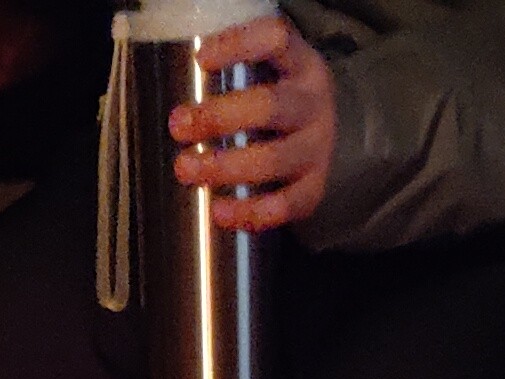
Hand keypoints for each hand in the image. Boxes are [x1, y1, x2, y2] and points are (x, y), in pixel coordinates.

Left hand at [169, 14, 336, 232]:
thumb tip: (186, 95)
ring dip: (224, 167)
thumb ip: (238, 71)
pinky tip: (218, 211)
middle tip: (178, 125)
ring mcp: (317, 149)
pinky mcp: (313, 189)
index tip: (202, 59)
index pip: (277, 41)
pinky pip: (283, 206)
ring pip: (273, 160)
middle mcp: (314, 104)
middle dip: (219, 117)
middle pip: (270, 106)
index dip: (238, 46)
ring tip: (185, 169)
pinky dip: (248, 212)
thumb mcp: (272, 70)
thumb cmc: (281, 100)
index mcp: (302, 65)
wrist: (326, 135)